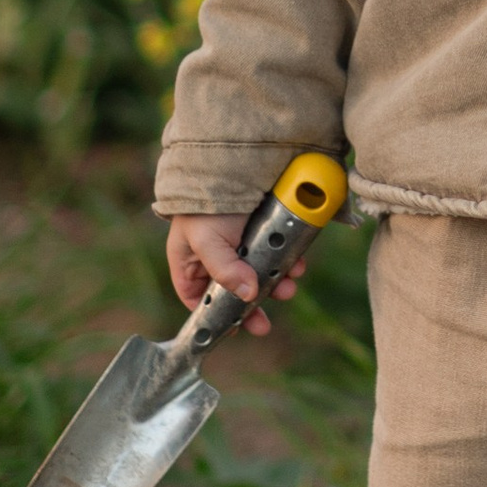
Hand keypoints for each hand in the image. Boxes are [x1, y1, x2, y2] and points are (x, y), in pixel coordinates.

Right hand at [167, 212, 303, 337]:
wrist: (231, 159)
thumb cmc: (206, 202)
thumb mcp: (207, 240)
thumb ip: (225, 271)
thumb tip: (249, 296)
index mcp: (190, 261)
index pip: (198, 298)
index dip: (215, 315)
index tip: (235, 328)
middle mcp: (215, 255)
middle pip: (234, 291)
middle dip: (254, 304)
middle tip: (266, 322)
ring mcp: (241, 242)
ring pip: (260, 273)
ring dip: (276, 283)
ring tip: (289, 285)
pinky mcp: (265, 229)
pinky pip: (277, 252)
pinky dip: (287, 261)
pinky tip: (297, 264)